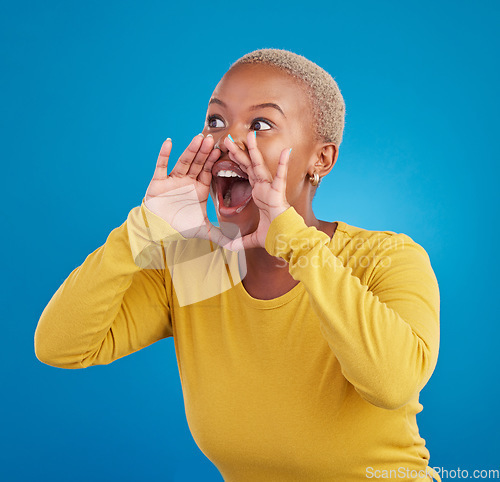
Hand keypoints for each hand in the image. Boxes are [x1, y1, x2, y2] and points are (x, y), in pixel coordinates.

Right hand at [145, 134, 236, 248]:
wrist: (160, 231)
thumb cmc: (181, 227)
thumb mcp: (204, 230)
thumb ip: (221, 235)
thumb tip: (237, 245)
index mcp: (199, 188)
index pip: (208, 171)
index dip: (213, 161)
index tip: (221, 150)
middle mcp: (187, 180)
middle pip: (197, 163)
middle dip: (204, 152)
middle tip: (212, 139)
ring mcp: (173, 179)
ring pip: (183, 161)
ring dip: (190, 150)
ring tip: (198, 139)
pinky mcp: (158, 181)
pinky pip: (161, 165)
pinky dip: (164, 154)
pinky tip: (169, 142)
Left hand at [223, 131, 290, 249]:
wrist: (285, 242)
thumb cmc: (274, 237)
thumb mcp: (252, 239)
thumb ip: (240, 241)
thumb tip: (229, 248)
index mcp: (259, 194)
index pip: (245, 174)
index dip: (237, 162)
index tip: (228, 151)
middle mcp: (264, 188)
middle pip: (249, 165)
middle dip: (239, 152)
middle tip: (229, 138)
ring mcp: (271, 189)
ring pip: (260, 166)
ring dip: (254, 150)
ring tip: (250, 134)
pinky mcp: (278, 193)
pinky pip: (280, 176)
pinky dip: (283, 164)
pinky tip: (286, 150)